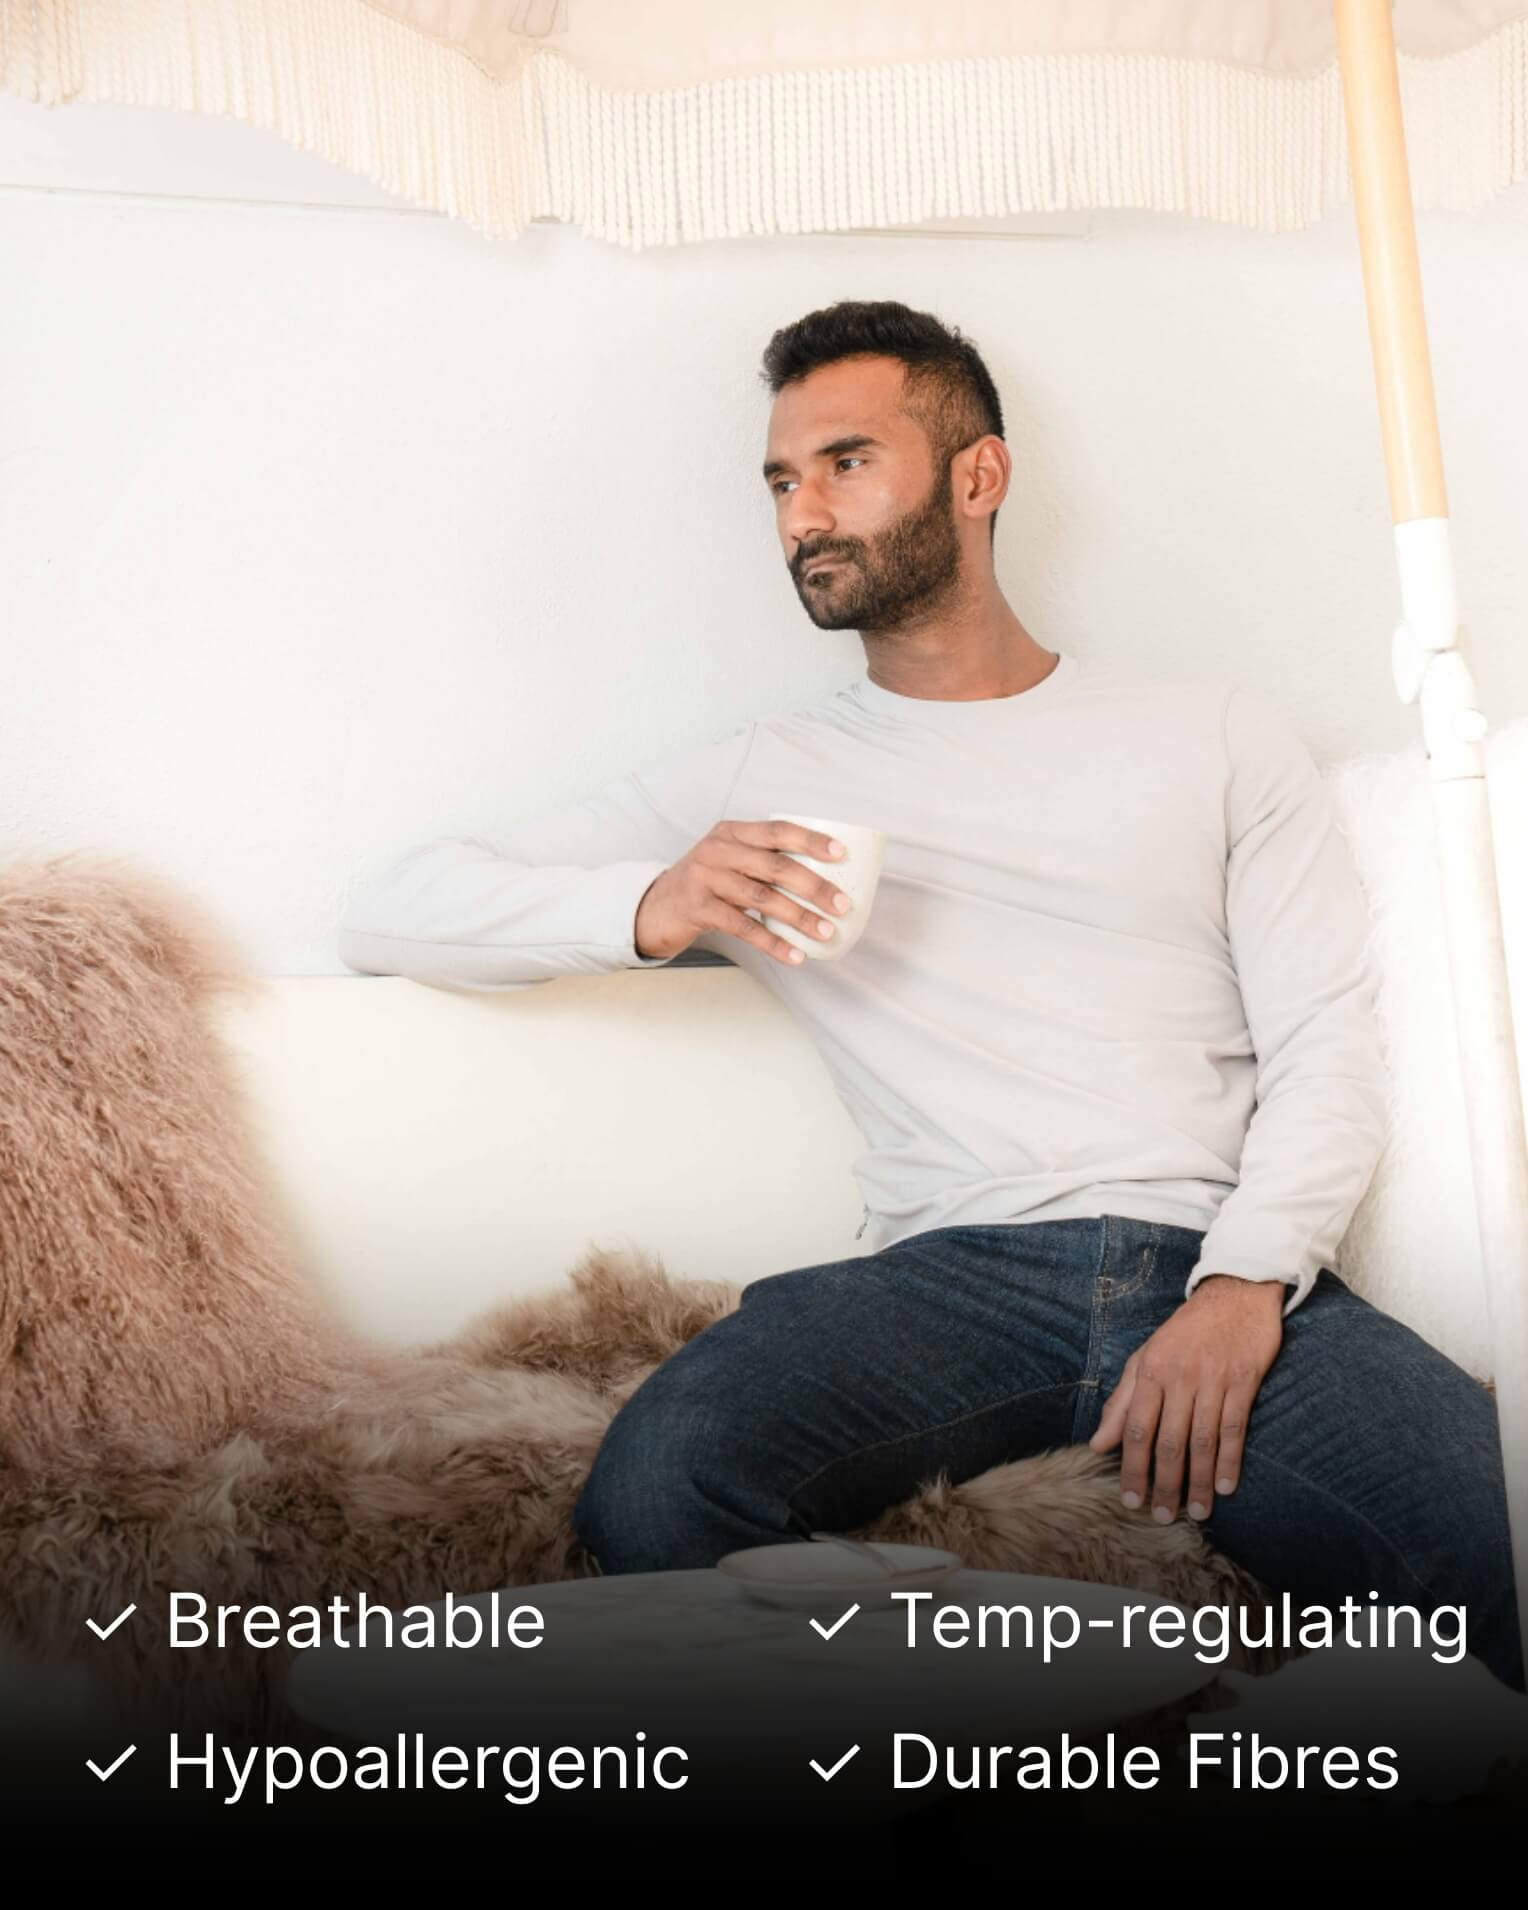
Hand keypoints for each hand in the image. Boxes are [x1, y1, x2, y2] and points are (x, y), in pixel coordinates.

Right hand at [633, 819, 852, 967]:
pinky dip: (772, 942)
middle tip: (842, 905)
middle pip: (776, 866)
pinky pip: (744, 927)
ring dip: (799, 917)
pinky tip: (794, 954)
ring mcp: (706, 878)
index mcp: (732, 832)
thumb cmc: (703, 885)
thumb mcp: (728, 860)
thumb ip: (762, 861)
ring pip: (763, 897)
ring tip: (825, 932)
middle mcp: (718, 850)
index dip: (812, 841)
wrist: (653, 908)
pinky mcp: (698, 908)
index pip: (778, 830)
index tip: (841, 854)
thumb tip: (822, 880)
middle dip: (814, 886)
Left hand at [1088, 1274, 1284, 1522]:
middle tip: (1163, 1517)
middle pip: (1169, 1441)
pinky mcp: (1244, 1381)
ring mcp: (1213, 1379)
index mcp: (1151, 1371)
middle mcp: (1180, 1377)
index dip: (1132, 1467)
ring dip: (1199, 1480)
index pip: (1137, 1429)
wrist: (1234, 1294)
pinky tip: (1226, 1486)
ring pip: (1202, 1440)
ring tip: (1197, 1512)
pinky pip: (1235, 1427)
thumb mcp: (1146, 1358)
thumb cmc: (1185, 1331)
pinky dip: (1230, 1459)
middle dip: (1165, 1484)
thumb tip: (1098, 1444)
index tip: (1131, 1499)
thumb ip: (1122, 1402)